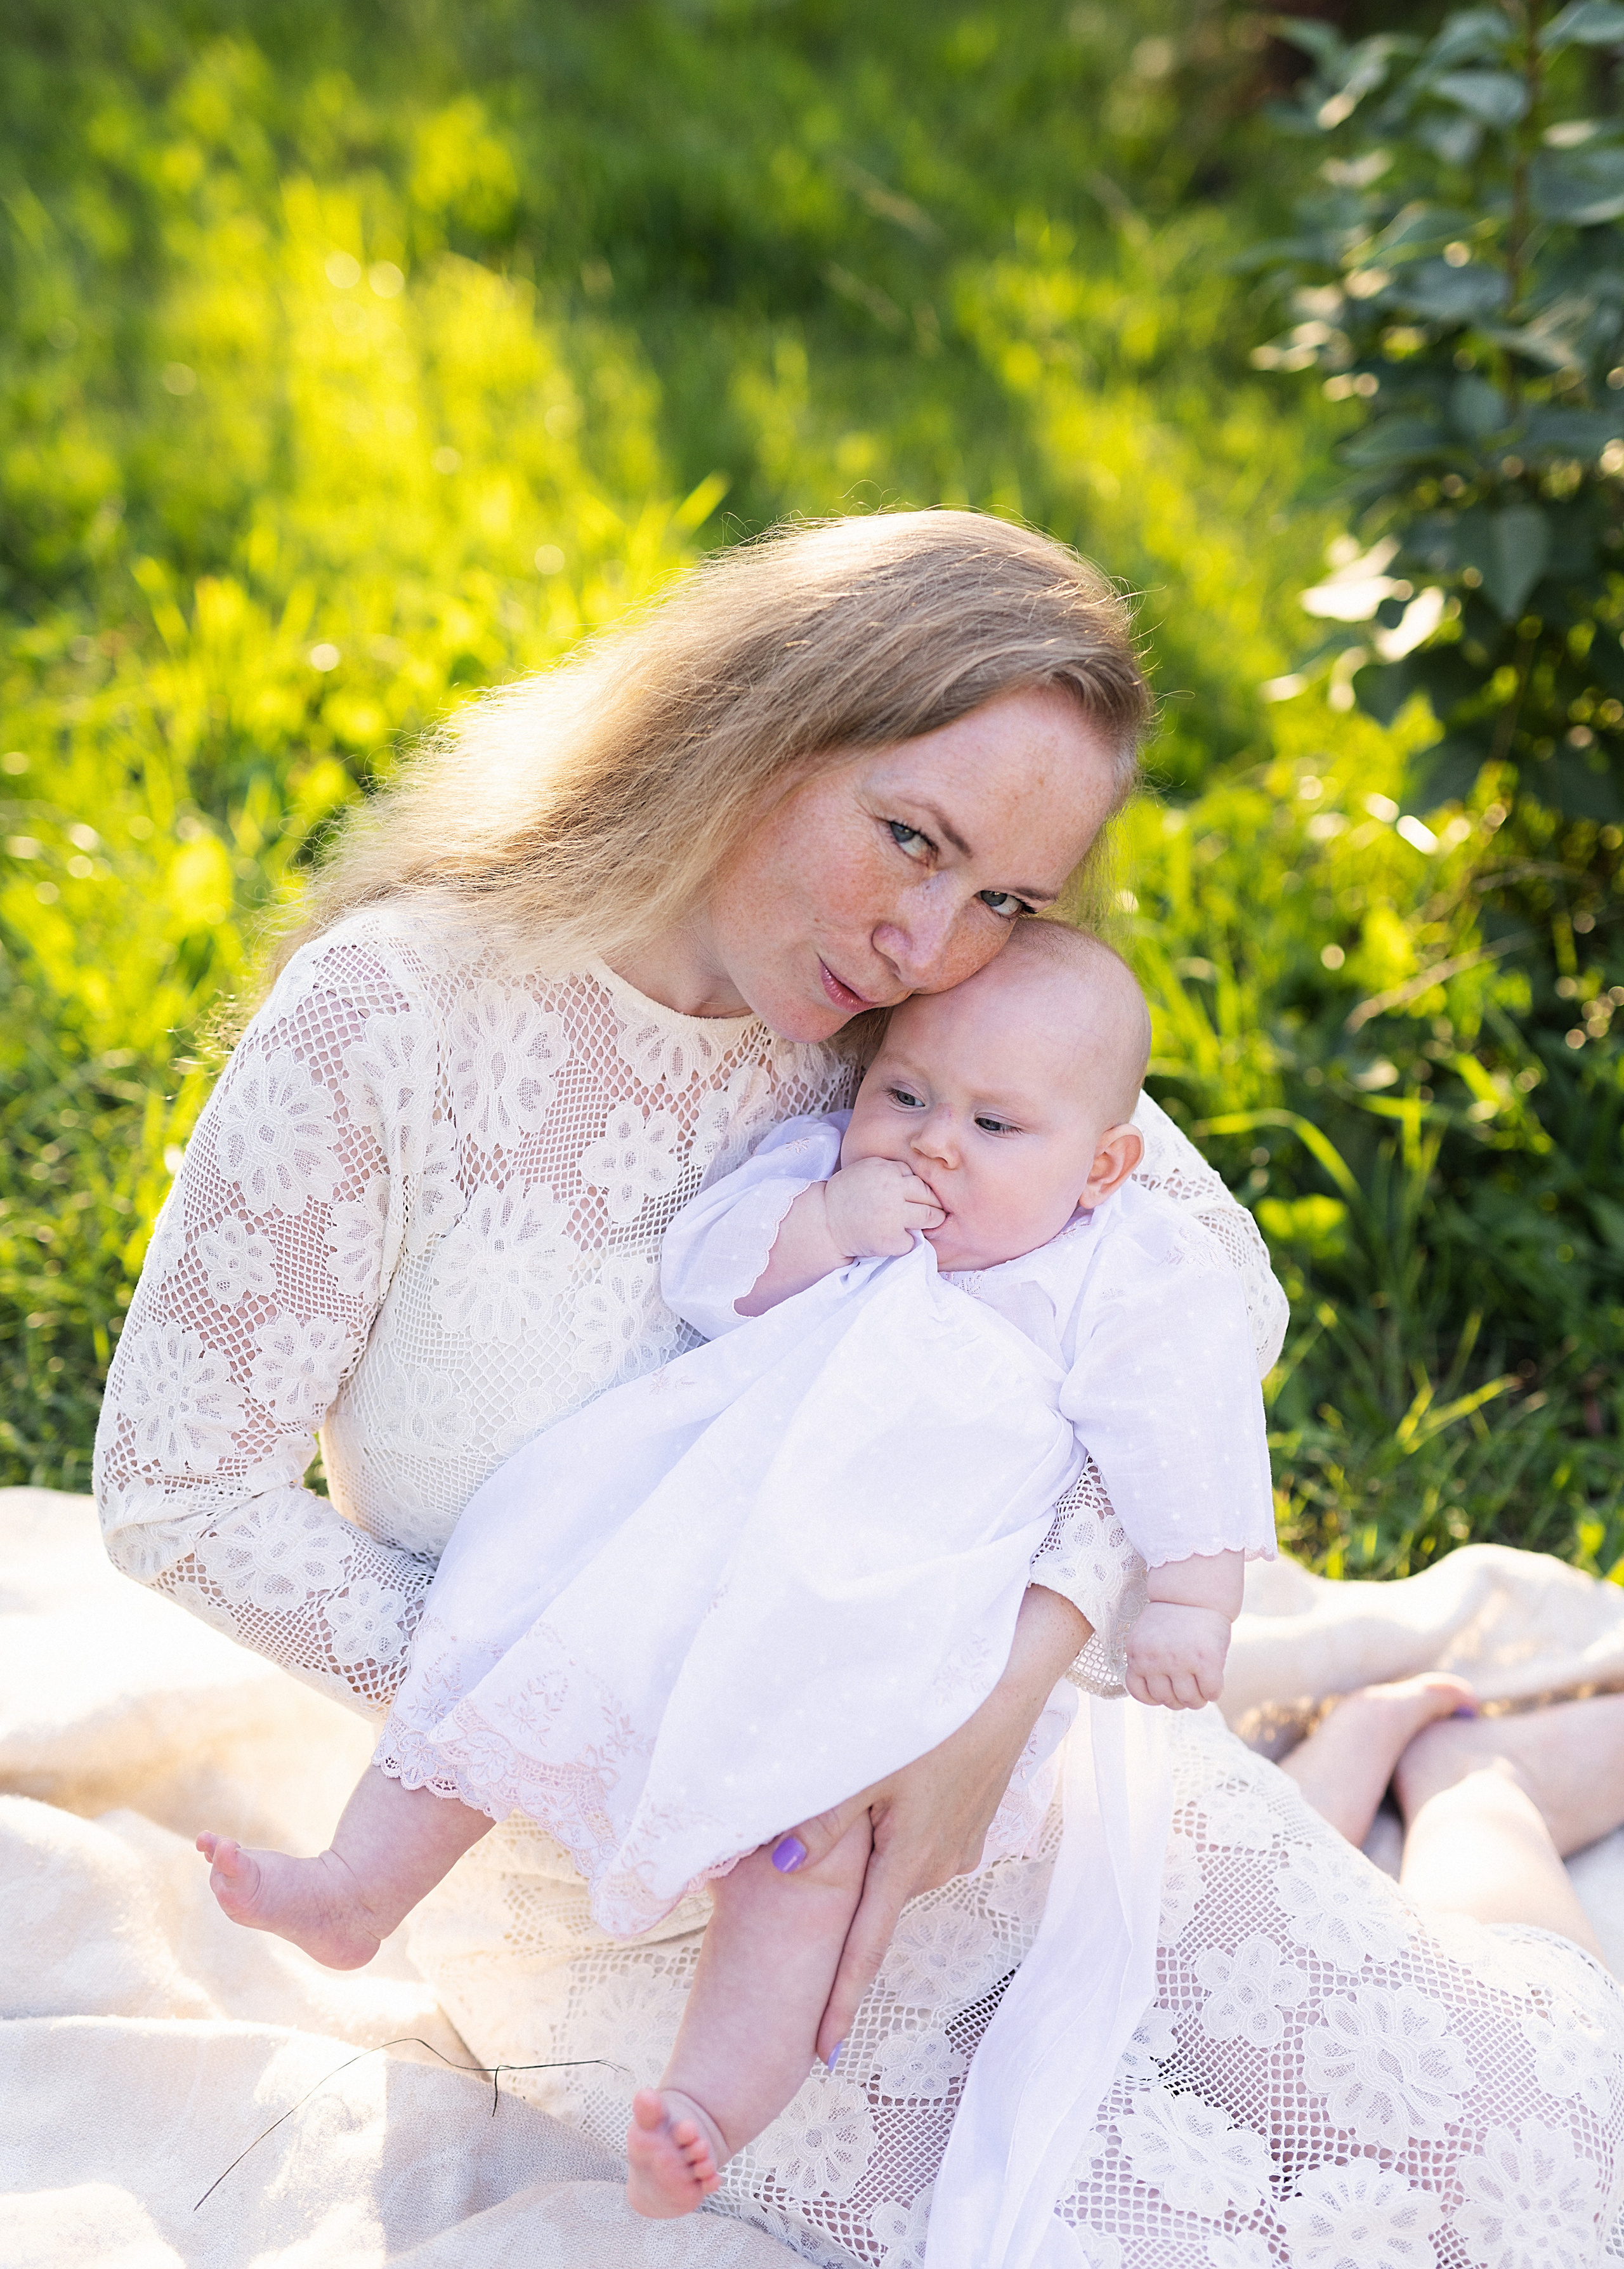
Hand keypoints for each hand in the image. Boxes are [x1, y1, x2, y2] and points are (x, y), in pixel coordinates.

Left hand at [771, 1586, 1089, 2063]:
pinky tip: (890, 1789)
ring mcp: (962, 1841)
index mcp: (909, 1861)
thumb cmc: (936, 1716)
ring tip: (849, 1813)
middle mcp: (939, 1864)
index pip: (865, 1948)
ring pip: (898, 1863)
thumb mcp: (866, 1766)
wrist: (1013, 1678)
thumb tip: (774, 1866)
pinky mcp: (973, 1815)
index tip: (820, 2053)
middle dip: (845, 1904)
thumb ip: (821, 1822)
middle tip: (801, 1898)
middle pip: (876, 1899)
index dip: (840, 2000)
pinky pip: (922, 1837)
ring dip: (872, 1855)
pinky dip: (897, 1828)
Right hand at [824, 1155, 943, 1258]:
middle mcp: (893, 1192)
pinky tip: (896, 1239)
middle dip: (933, 1204)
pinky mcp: (891, 1240)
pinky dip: (908, 1241)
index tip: (915, 1198)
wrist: (825, 1223)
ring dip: (931, 1221)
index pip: (918, 1179)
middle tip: (932, 1211)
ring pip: (929, 1217)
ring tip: (923, 1224)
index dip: (918, 1190)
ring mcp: (893, 1217)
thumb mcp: (867, 1169)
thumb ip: (892, 1170)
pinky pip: (913, 1240)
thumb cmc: (846, 1195)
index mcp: (887, 1172)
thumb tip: (921, 1180)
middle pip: (930, 1196)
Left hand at [1124, 1601, 1231, 1708]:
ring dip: (1198, 1700)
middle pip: (1167, 1700)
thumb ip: (1149, 1662)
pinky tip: (1213, 1682)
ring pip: (1189, 1701)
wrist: (1195, 1591)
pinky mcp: (1205, 1660)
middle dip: (1179, 1700)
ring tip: (1201, 1689)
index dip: (1155, 1697)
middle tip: (1188, 1689)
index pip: (1140, 1693)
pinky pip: (1211, 1692)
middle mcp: (1155, 1659)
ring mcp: (1180, 1661)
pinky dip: (1214, 1692)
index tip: (1166, 1691)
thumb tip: (1159, 1696)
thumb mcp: (1148, 1638)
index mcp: (1137, 1653)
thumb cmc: (1173, 1617)